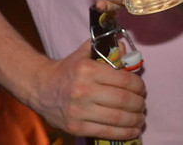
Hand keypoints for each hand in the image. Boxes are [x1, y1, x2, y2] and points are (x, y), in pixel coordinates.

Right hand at [27, 38, 145, 138]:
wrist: (39, 87)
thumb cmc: (66, 70)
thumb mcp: (84, 54)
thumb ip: (106, 49)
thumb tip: (126, 49)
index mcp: (88, 70)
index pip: (124, 80)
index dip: (139, 86)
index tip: (142, 89)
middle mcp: (83, 90)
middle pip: (123, 100)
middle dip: (139, 104)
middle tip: (143, 105)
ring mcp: (79, 111)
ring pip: (116, 118)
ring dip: (134, 120)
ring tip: (140, 119)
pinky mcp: (75, 127)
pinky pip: (105, 132)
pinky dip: (123, 133)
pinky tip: (132, 131)